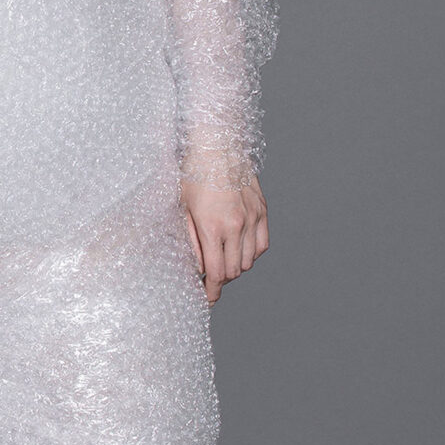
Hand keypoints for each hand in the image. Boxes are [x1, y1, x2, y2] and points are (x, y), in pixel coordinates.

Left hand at [180, 173, 268, 303]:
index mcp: (212, 227)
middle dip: (220, 279)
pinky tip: (240, 248)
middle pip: (234, 271)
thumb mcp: (182, 208)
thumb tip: (196, 266)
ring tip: (223, 259)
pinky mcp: (262, 210)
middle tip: (209, 276)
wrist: (217, 145)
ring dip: (236, 266)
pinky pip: (262, 244)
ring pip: (249, 261)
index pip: (216, 274)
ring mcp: (252, 218)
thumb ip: (190, 241)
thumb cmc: (194, 174)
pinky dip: (252, 253)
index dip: (212, 291)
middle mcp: (236, 226)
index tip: (207, 298)